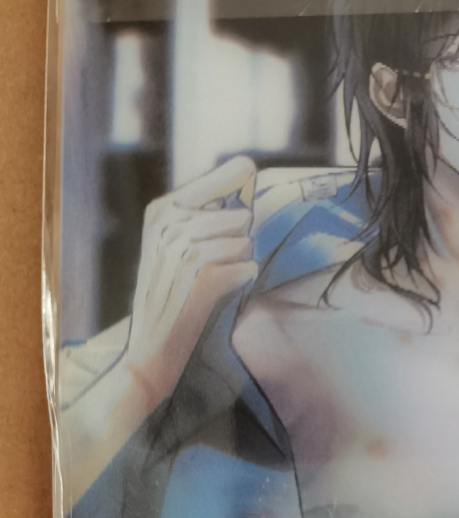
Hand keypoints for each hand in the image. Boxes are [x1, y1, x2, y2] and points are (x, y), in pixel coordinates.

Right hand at [124, 156, 257, 408]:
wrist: (150, 349)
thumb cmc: (171, 297)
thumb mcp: (173, 250)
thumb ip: (203, 222)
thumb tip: (247, 199)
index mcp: (160, 211)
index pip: (215, 180)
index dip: (237, 176)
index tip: (250, 168)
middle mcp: (168, 226)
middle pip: (238, 216)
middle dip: (240, 239)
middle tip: (220, 262)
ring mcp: (180, 253)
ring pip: (244, 243)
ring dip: (241, 261)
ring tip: (220, 277)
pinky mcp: (198, 282)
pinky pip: (246, 268)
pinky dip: (243, 279)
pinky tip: (227, 288)